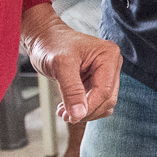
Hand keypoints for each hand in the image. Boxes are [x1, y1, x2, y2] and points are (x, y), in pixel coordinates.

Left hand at [22, 4, 121, 121]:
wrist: (45, 38)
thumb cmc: (52, 44)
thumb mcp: (60, 66)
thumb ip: (71, 90)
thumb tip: (79, 115)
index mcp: (108, 56)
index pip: (104, 90)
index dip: (89, 107)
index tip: (71, 117)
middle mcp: (111, 64)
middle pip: (107, 99)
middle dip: (86, 111)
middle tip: (65, 116)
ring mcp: (105, 73)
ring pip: (103, 103)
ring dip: (84, 112)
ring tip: (63, 112)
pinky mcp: (97, 81)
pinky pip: (95, 101)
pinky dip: (82, 108)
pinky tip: (66, 108)